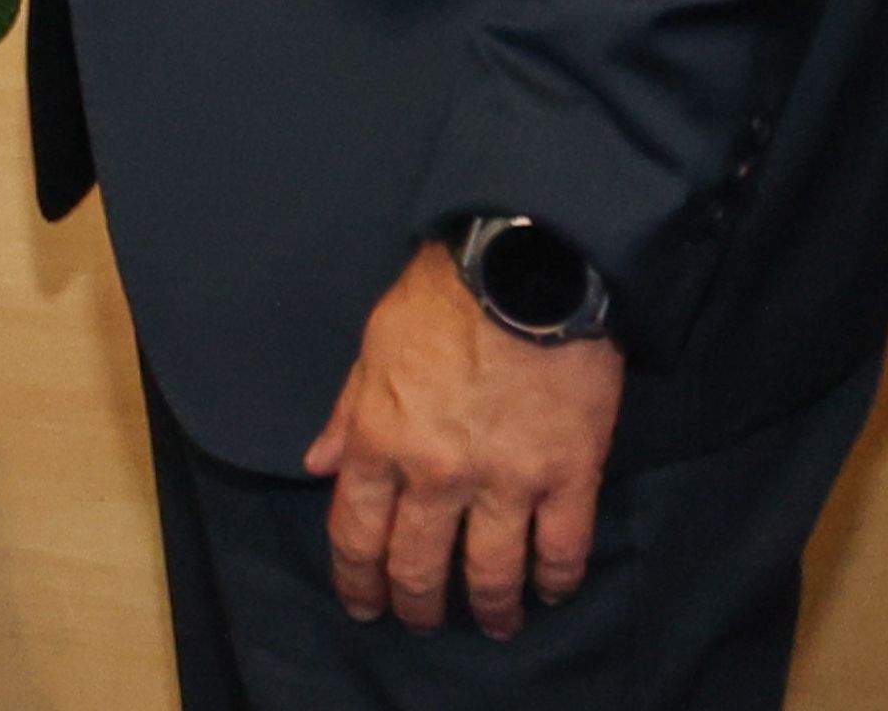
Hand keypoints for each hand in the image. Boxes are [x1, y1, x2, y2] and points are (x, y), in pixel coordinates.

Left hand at [305, 244, 626, 639]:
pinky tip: (550, 590)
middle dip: (416, 604)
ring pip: (491, 573)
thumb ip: (347, 412)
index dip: (356, 580)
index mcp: (379, 440)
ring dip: (489, 609)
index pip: (356, 534)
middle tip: (422, 620)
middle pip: (419, 566)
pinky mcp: (569, 474)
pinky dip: (556, 579)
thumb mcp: (373, 346)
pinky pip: (563, 548)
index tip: (364, 604)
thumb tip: (318, 465)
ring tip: (493, 623)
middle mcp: (435, 474)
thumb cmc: (440, 297)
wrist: (525, 263)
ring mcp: (505, 479)